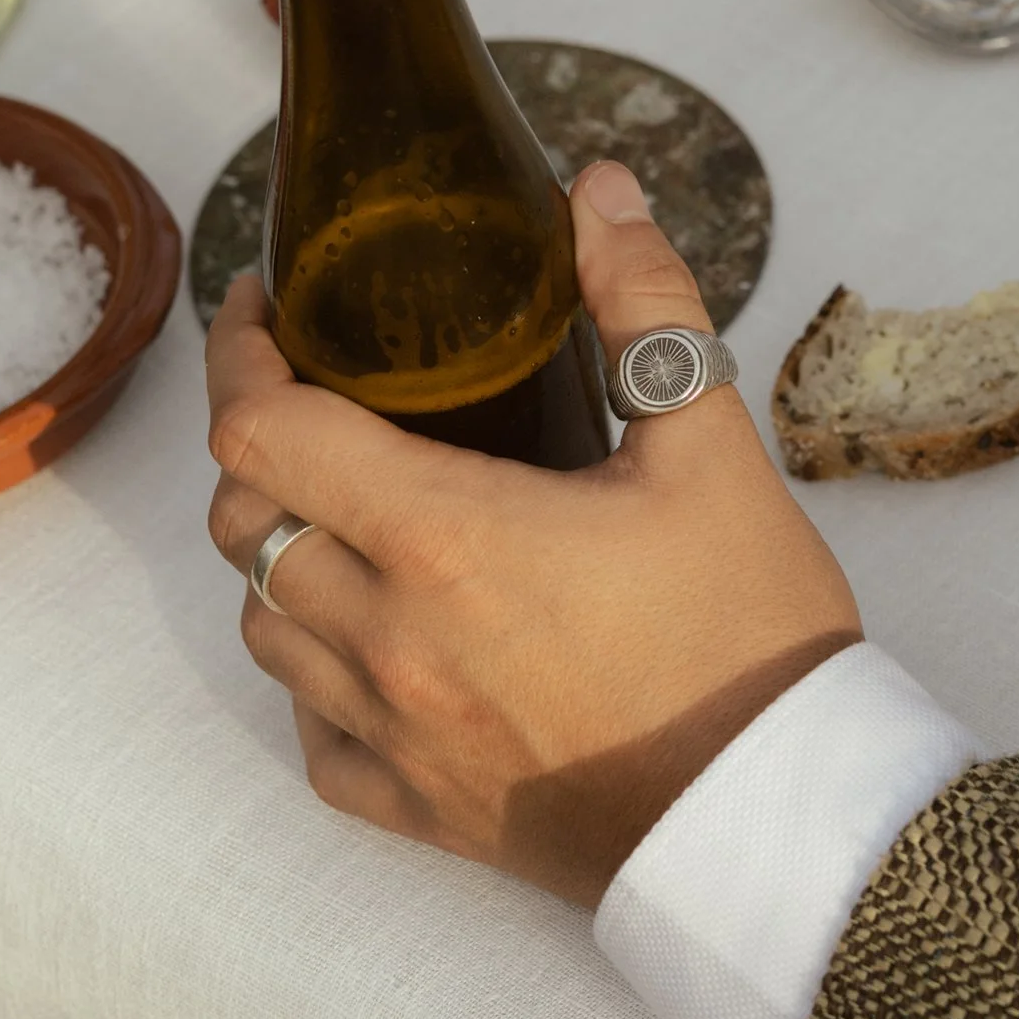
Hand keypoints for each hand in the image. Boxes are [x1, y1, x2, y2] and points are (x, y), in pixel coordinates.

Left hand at [205, 159, 861, 904]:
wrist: (777, 826)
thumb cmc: (751, 639)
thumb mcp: (714, 449)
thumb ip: (645, 307)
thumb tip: (595, 193)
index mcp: (444, 536)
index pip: (259, 427)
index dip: (241, 352)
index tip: (269, 312)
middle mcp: (389, 637)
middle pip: (241, 520)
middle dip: (263, 444)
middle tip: (321, 399)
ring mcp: (393, 732)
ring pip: (262, 624)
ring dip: (285, 554)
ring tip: (352, 513)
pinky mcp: (415, 809)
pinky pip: (311, 736)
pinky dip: (318, 677)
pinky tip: (378, 641)